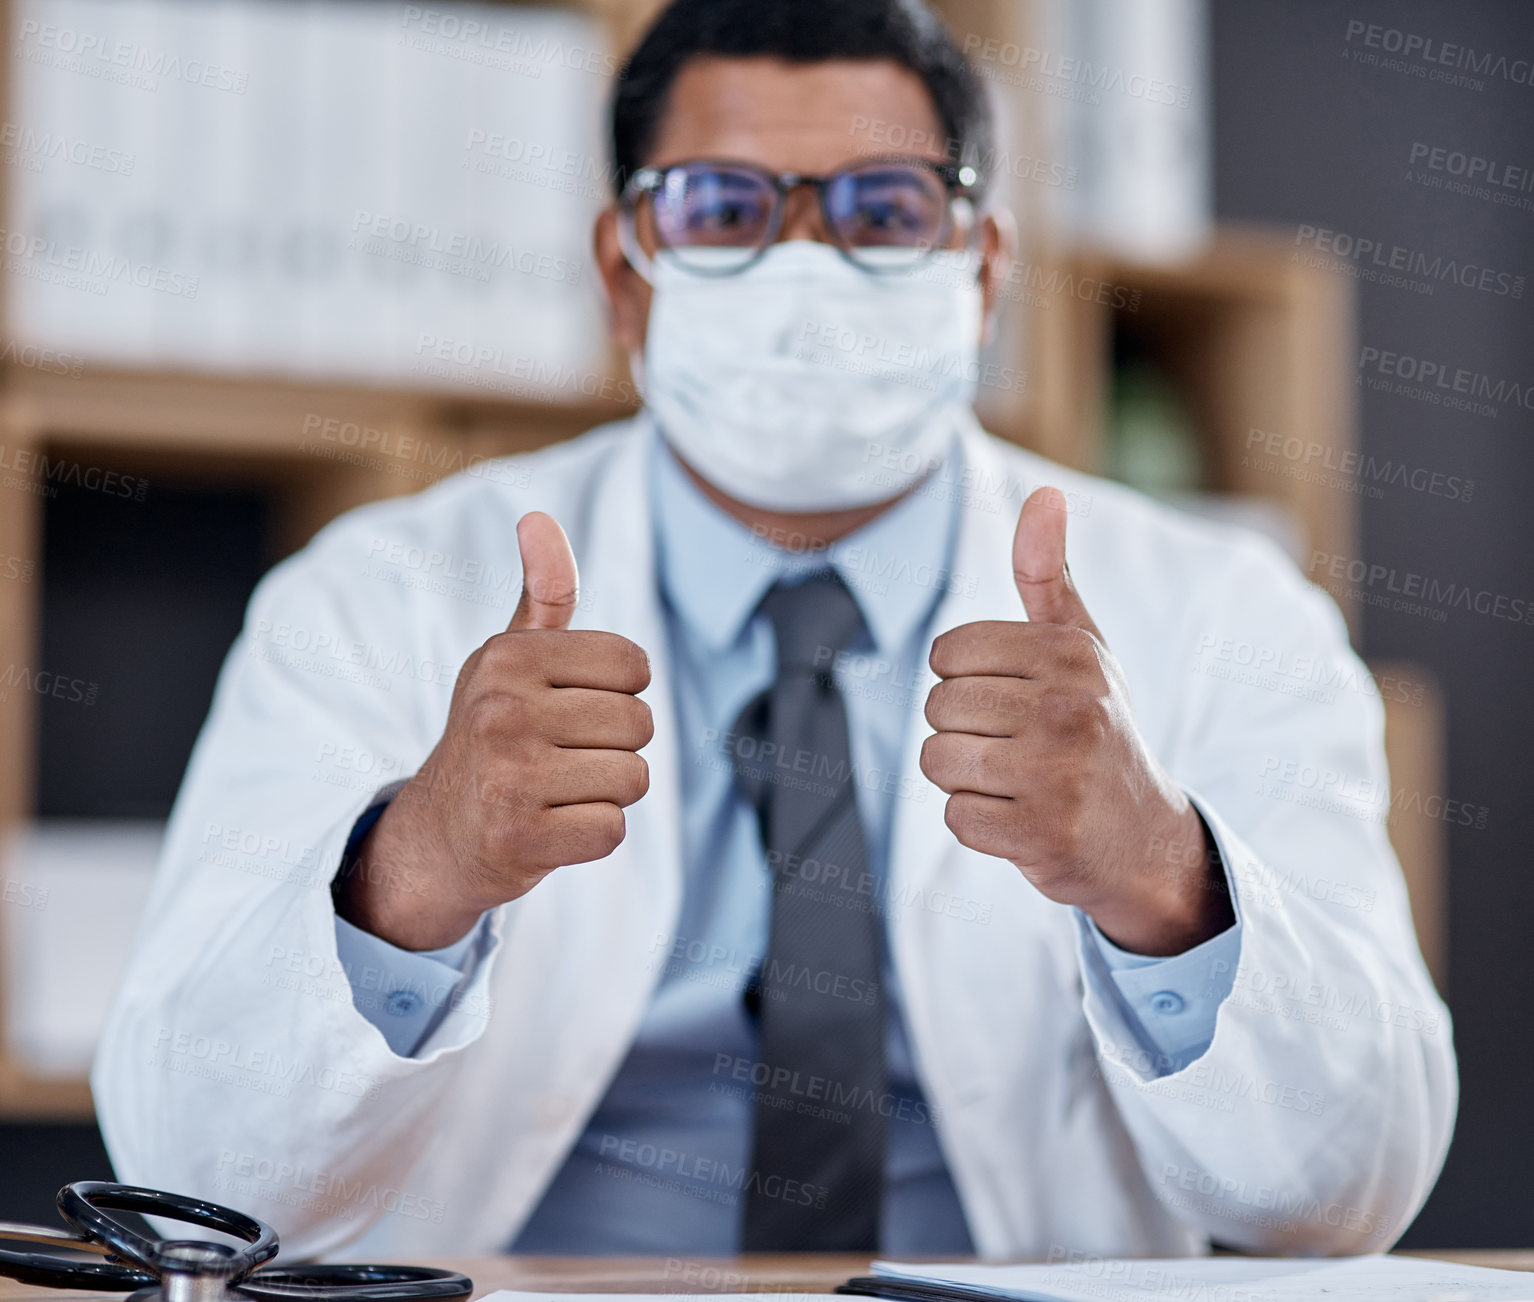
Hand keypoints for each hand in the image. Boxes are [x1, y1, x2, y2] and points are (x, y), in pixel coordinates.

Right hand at [335, 512, 652, 949]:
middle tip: (560, 758)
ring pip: (632, 778)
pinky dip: (593, 835)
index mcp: (507, 657)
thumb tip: (538, 517)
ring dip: (607, 792)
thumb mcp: (510, 658)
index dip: (619, 693)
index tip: (572, 709)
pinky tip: (551, 827)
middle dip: (614, 747)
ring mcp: (507, 778)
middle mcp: (501, 710)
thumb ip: (544, 592)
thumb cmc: (494, 734)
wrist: (439, 834)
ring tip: (556, 791)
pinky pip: (612, 829)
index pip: (634, 665)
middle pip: (639, 724)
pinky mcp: (518, 839)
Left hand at [920, 488, 1230, 955]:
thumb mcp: (1080, 648)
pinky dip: (978, 825)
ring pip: (938, 760)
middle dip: (961, 731)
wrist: (1141, 837)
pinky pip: (956, 818)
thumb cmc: (1093, 728)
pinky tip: (1021, 819)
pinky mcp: (1044, 835)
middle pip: (938, 707)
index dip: (961, 680)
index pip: (948, 653)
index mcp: (1072, 654)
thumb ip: (1048, 574)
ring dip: (963, 778)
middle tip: (1014, 746)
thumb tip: (1045, 493)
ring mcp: (1060, 776)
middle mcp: (1071, 709)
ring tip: (1013, 780)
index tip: (1006, 699)